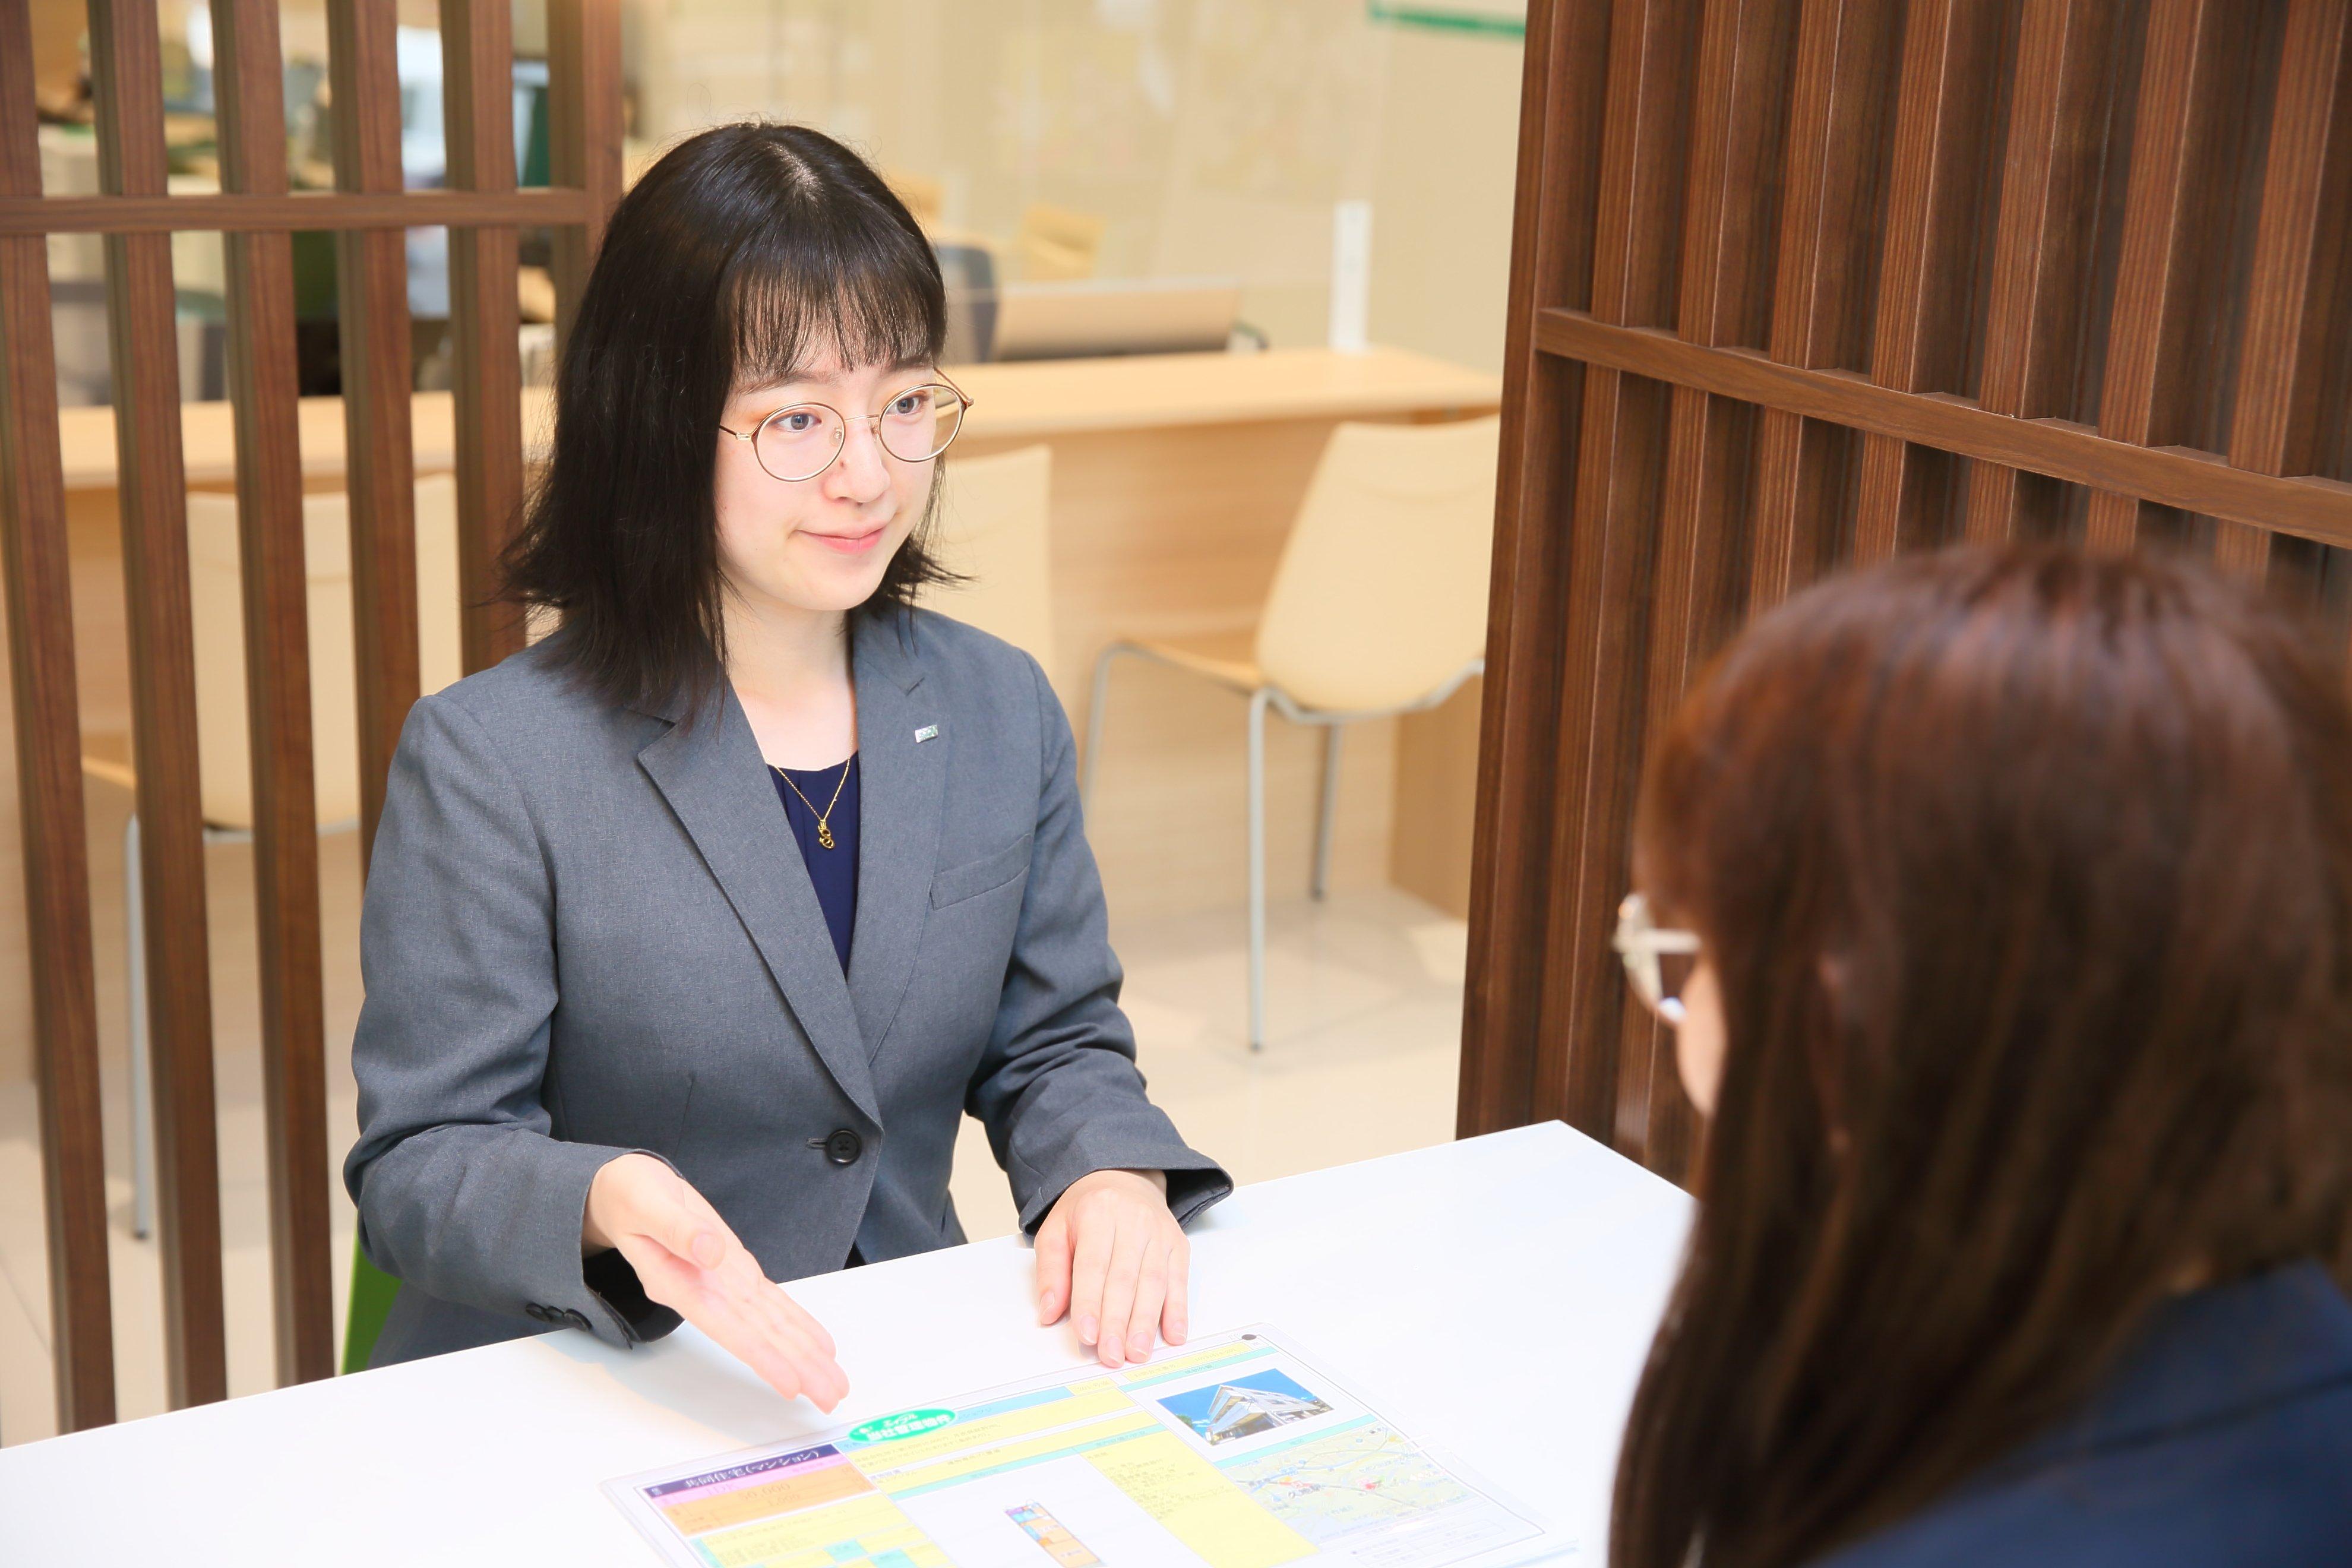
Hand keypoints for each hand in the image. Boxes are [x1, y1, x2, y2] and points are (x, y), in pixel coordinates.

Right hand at [582, 1153, 848, 1409]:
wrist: (627, 1192)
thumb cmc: (630, 1197)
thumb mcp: (646, 1204)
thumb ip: (677, 1229)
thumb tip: (711, 1251)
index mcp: (677, 1282)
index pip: (724, 1327)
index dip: (759, 1355)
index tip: (790, 1383)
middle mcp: (704, 1293)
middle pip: (756, 1336)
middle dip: (796, 1367)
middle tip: (831, 1396)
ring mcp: (721, 1285)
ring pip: (769, 1324)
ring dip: (803, 1354)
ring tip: (833, 1383)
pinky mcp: (733, 1270)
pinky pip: (769, 1302)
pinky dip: (795, 1322)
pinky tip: (817, 1344)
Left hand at [1034, 1169, 1186, 1368]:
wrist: (1124, 1177)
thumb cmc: (1086, 1211)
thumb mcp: (1056, 1230)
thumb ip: (1051, 1270)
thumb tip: (1049, 1312)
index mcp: (1096, 1213)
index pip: (1093, 1265)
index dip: (1090, 1302)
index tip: (1086, 1335)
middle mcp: (1132, 1220)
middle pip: (1125, 1278)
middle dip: (1117, 1321)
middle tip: (1111, 1355)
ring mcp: (1159, 1232)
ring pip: (1154, 1282)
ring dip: (1146, 1322)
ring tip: (1137, 1353)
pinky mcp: (1178, 1244)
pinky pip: (1179, 1280)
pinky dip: (1178, 1310)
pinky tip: (1173, 1334)